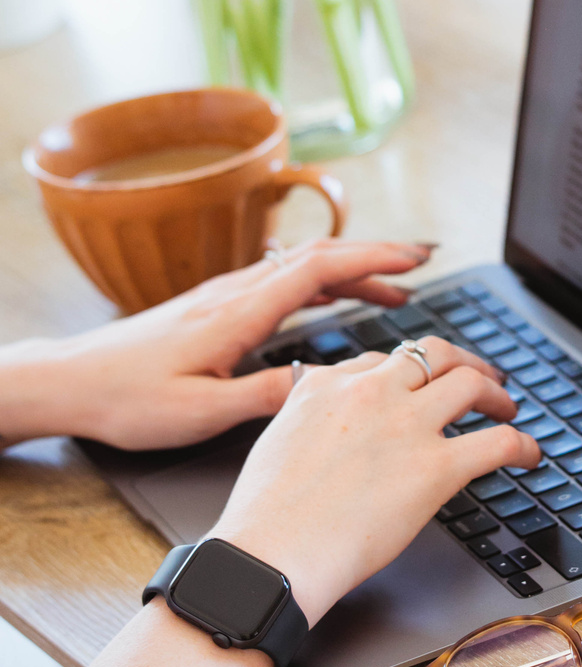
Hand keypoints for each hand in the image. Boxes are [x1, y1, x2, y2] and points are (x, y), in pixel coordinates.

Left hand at [0, 239, 433, 450]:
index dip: (372, 258)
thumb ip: (264, 396)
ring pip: (301, 268)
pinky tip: (334, 298)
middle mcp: (234, 294)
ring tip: (397, 287)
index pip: (317, 269)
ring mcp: (224, 296)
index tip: (415, 259)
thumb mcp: (200, 412)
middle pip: (317, 258)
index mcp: (237, 314)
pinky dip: (321, 284)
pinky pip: (282, 283)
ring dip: (352, 270)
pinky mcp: (215, 308)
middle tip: (425, 260)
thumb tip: (321, 385)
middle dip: (376, 254)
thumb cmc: (127, 398)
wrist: (71, 381)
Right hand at [211, 337, 541, 624]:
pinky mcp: (436, 468)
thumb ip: (306, 421)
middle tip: (481, 377)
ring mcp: (406, 426)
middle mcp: (370, 392)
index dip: (410, 374)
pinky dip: (523, 445)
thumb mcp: (275, 444)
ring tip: (507, 408)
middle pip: (432, 354)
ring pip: (470, 382)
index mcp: (326, 384)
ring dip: (497, 393)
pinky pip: (497, 442)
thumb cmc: (265, 519)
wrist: (270, 555)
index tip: (421, 387)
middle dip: (463, 361)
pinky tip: (529, 455)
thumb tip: (322, 424)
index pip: (380, 361)